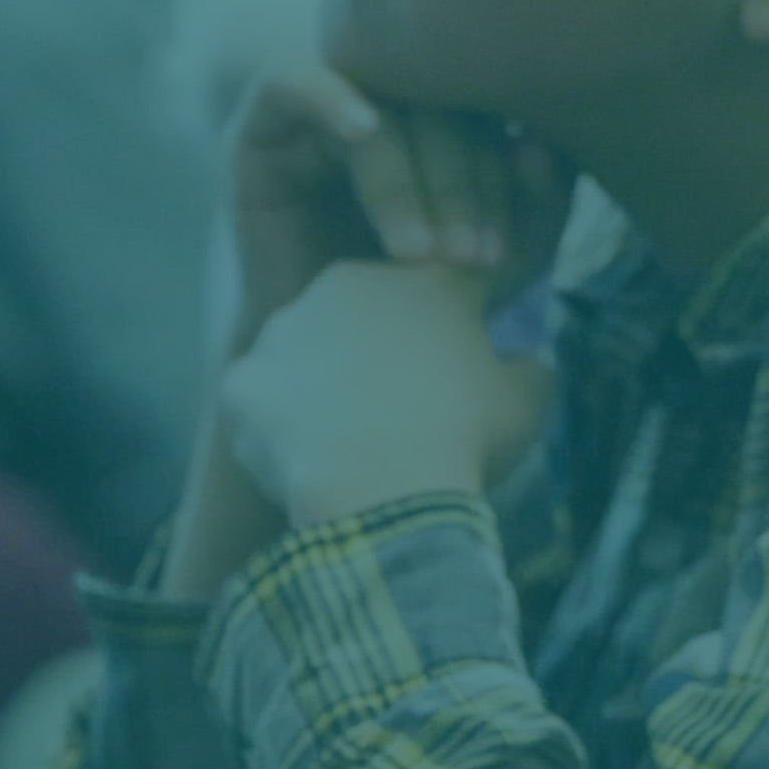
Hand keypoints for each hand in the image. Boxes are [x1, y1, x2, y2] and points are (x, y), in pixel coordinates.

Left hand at [221, 262, 553, 529]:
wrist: (380, 490)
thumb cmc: (464, 433)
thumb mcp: (528, 399)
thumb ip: (527, 367)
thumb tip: (524, 361)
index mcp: (424, 278)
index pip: (451, 281)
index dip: (464, 316)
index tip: (471, 353)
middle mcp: (346, 284)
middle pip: (368, 307)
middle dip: (384, 342)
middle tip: (408, 399)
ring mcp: (283, 331)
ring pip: (310, 349)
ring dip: (328, 379)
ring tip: (352, 436)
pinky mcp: (241, 381)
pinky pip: (267, 401)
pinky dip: (283, 424)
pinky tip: (309, 458)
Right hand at [228, 65, 570, 353]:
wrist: (324, 361)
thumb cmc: (416, 303)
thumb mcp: (498, 260)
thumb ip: (539, 204)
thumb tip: (540, 145)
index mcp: (454, 122)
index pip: (492, 115)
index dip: (506, 178)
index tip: (502, 252)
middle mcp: (391, 107)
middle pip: (440, 106)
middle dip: (460, 186)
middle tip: (466, 258)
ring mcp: (324, 112)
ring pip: (380, 104)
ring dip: (406, 178)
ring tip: (417, 253)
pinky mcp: (259, 125)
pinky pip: (292, 77)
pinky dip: (332, 97)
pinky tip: (365, 134)